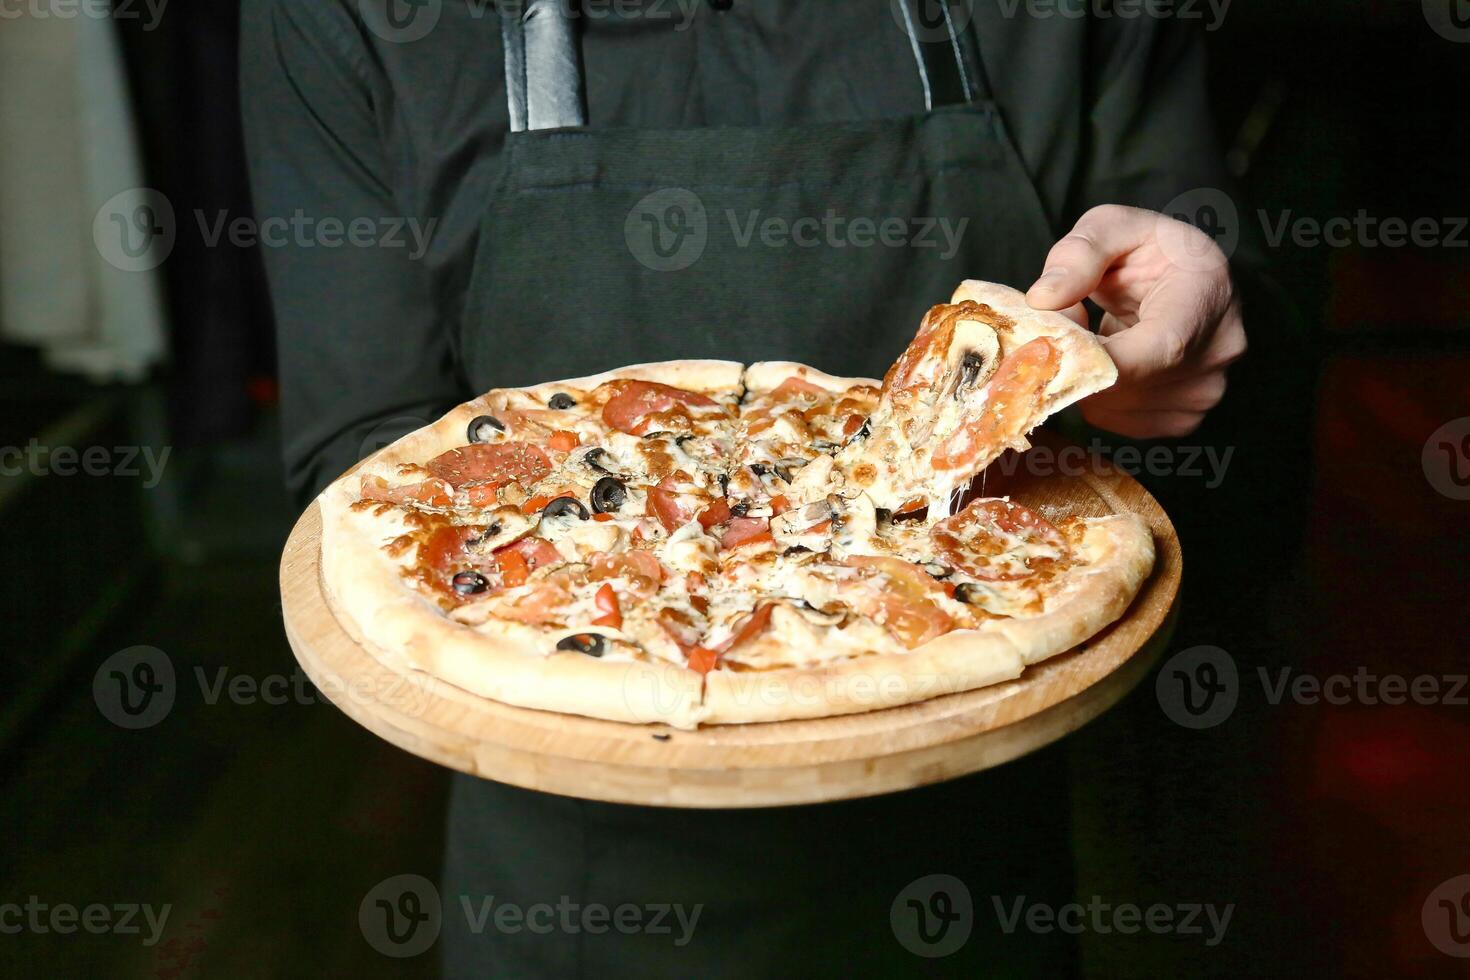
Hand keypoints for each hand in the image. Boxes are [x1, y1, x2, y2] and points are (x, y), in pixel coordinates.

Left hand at [1025, 204, 1246, 438]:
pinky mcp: (1183, 420)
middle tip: (1072, 319)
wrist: (1192, 282)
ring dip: (1085, 376)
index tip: (1053, 338)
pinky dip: (1097, 395)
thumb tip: (1042, 300)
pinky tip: (1112, 361)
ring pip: (1109, 408)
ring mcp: (1203, 394)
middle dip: (1077, 356)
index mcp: (1207, 296)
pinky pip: (1114, 421)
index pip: (1155, 350)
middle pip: (1122, 384)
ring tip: (1100, 336)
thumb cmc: (1152, 251)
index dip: (1095, 356)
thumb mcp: (1113, 227)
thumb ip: (1077, 255)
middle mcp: (1216, 353)